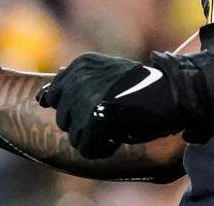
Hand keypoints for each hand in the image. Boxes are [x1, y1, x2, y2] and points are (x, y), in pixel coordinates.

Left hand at [39, 53, 189, 158]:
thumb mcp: (105, 76)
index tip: (102, 102)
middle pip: (63, 118)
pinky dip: (102, 148)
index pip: (54, 96)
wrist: (172, 93)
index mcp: (81, 64)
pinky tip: (118, 135)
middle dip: (84, 122)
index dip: (78, 107)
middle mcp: (78, 77)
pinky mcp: (93, 118)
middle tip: (114, 112)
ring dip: (94, 136)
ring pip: (73, 136)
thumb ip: (73, 83)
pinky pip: (85, 148)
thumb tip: (41, 97)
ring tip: (118, 121)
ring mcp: (85, 97)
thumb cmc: (142, 87)